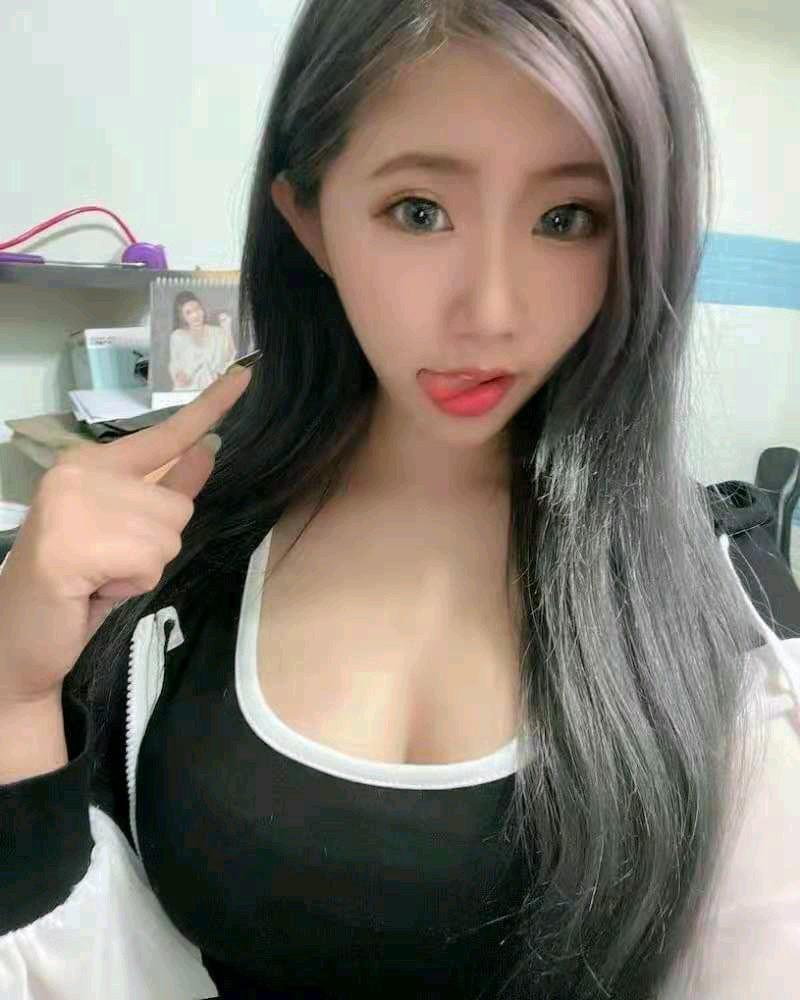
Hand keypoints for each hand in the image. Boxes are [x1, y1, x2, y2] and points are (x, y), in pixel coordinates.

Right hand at [0, 365, 251, 703]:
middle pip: (177, 506)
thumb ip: (166, 488)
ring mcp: (75, 502)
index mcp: (89, 463)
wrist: (19, 638)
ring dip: (143, 568)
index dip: (210, 407)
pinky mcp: (75, 541)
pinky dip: (131, 585)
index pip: (164, 434)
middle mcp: (81, 471)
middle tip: (107, 564)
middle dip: (154, 546)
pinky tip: (93, 588)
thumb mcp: (128, 531)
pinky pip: (150, 563)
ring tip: (99, 575)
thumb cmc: (77, 584)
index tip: (246, 375)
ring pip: (169, 535)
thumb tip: (207, 446)